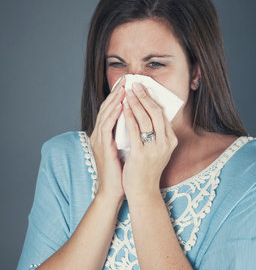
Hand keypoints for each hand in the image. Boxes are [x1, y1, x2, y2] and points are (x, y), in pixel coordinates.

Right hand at [90, 77, 125, 206]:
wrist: (114, 191)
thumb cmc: (122, 171)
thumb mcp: (126, 148)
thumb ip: (129, 135)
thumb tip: (141, 124)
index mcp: (105, 134)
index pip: (111, 110)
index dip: (119, 96)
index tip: (129, 84)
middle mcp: (100, 134)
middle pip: (107, 108)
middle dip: (117, 92)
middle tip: (126, 78)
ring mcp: (99, 140)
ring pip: (106, 114)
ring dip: (115, 99)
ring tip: (124, 86)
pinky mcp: (103, 148)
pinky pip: (107, 127)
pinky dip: (113, 114)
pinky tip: (121, 104)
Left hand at [122, 82, 177, 200]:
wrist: (143, 191)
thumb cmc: (147, 169)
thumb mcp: (157, 150)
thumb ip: (156, 134)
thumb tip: (148, 114)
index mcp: (171, 141)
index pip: (162, 114)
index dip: (152, 99)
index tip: (143, 88)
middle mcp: (166, 143)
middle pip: (156, 113)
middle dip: (144, 96)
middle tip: (135, 83)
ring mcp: (154, 149)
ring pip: (146, 119)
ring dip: (136, 102)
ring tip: (128, 90)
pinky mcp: (141, 154)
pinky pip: (135, 130)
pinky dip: (129, 116)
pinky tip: (124, 106)